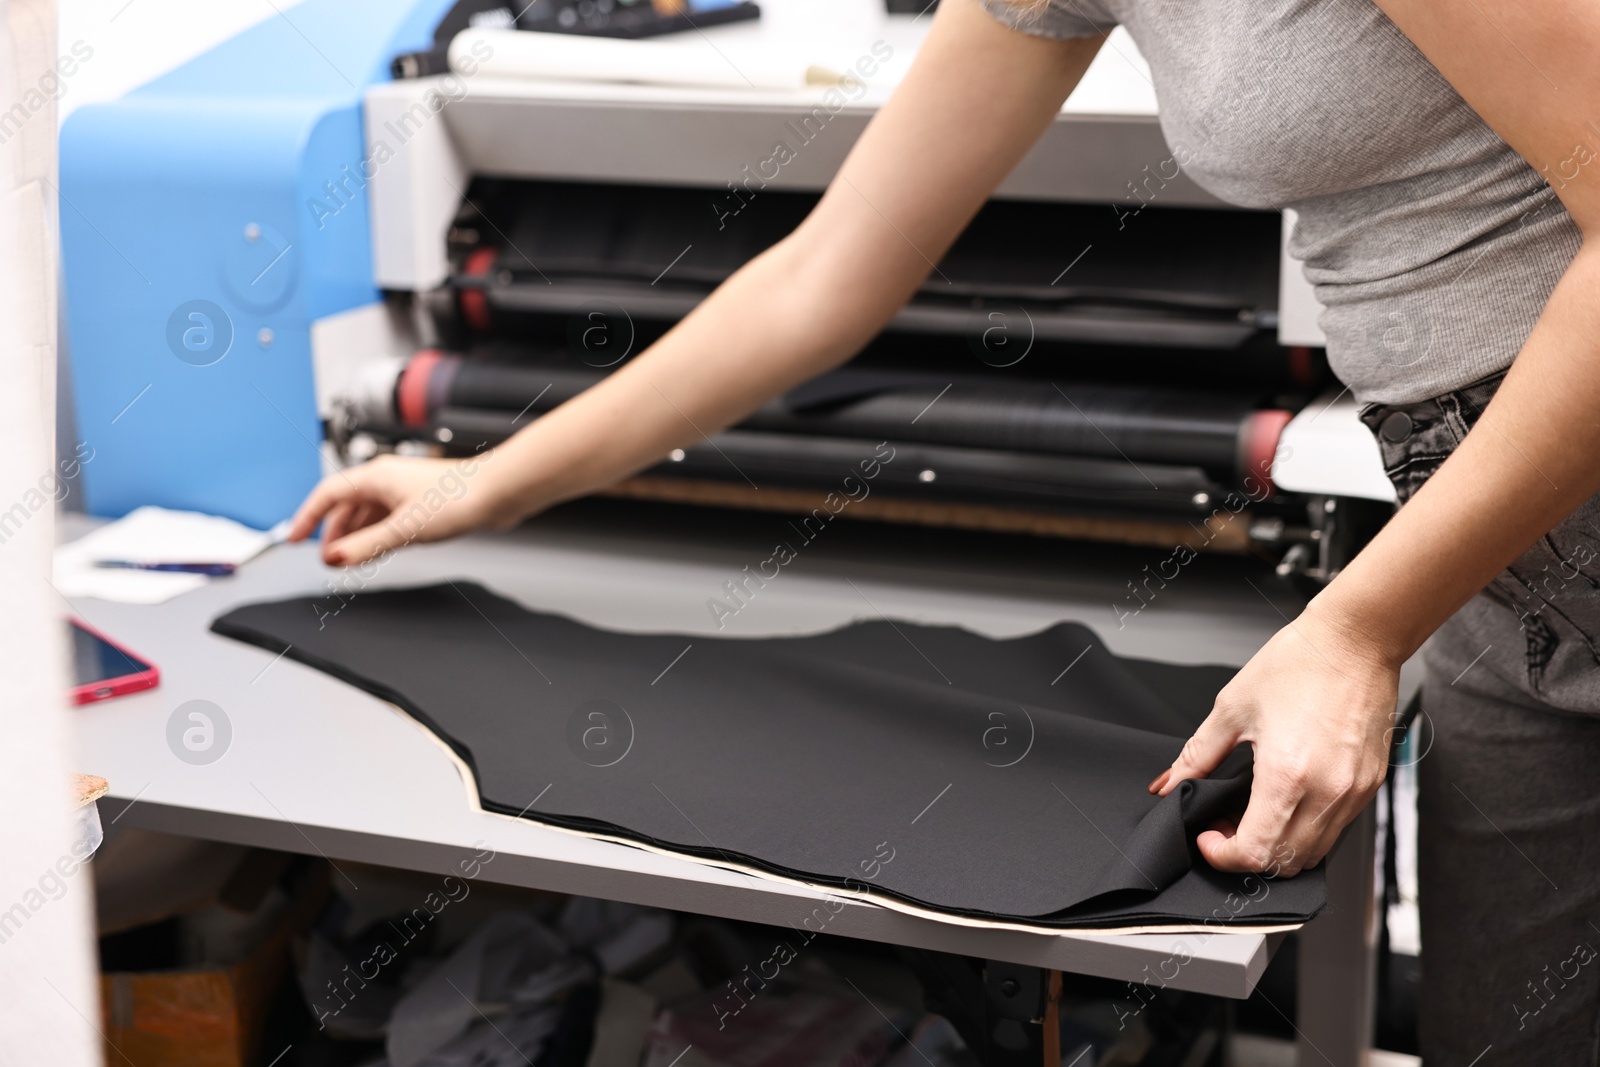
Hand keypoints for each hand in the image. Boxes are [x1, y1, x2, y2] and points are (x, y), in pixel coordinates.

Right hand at [287, 452, 512, 565]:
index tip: (294, 537)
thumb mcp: (404, 529)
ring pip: (368, 513)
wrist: (497, 492)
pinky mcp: (421, 501)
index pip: (327, 494)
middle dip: (332, 531)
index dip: (307, 517)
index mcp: (375, 476)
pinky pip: (387, 518)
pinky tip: (378, 549)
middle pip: (346, 505)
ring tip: (350, 558)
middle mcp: (387, 479)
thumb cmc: (458, 498)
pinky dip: (377, 534)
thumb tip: (334, 558)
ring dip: (356, 535)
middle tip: (327, 557)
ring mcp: (404, 490)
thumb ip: (367, 546)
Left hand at [1147, 604, 1399, 876]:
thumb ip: (1197, 756)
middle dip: (1247, 855)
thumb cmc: (1298, 664)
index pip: (1254, 853)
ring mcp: (1354, 792)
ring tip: (1254, 813)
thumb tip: (1169, 786)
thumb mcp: (1231, 709)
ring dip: (1279, 848)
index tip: (1207, 836)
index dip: (1222, 856)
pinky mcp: (1370, 785)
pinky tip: (1286, 801)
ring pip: (1314, 853)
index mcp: (1287, 775)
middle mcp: (1327, 792)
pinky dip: (1306, 830)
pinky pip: (1336, 829)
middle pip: (1285, 863)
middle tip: (1225, 824)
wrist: (1355, 640)